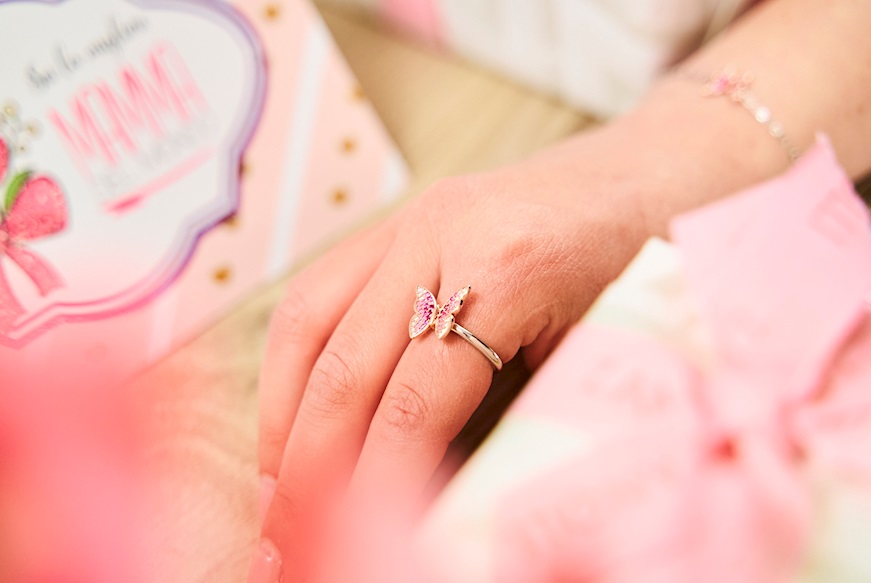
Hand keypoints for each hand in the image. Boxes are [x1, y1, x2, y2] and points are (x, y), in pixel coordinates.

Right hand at [250, 130, 649, 582]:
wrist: (652, 176)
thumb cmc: (645, 268)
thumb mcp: (597, 351)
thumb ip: (515, 418)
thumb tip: (440, 505)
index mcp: (508, 272)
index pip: (416, 403)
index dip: (379, 484)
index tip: (365, 541)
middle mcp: (443, 235)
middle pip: (346, 365)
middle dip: (310, 461)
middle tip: (287, 531)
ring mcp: (415, 217)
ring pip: (309, 320)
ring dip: (282, 409)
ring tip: (273, 480)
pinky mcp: (401, 217)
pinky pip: (322, 288)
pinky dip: (296, 358)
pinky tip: (292, 407)